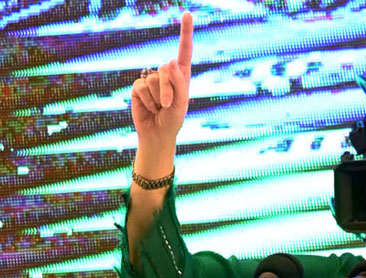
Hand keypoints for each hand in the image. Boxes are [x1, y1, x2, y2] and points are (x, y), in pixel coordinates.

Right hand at [131, 11, 192, 150]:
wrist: (157, 135)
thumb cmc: (173, 121)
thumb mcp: (181, 104)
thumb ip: (178, 83)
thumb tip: (170, 61)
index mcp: (181, 77)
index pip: (184, 51)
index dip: (185, 33)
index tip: (187, 14)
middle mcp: (166, 75)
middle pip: (166, 69)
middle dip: (168, 90)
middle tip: (169, 107)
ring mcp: (151, 79)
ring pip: (154, 79)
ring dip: (158, 98)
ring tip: (160, 109)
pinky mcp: (139, 86)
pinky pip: (142, 87)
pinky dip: (147, 101)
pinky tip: (150, 108)